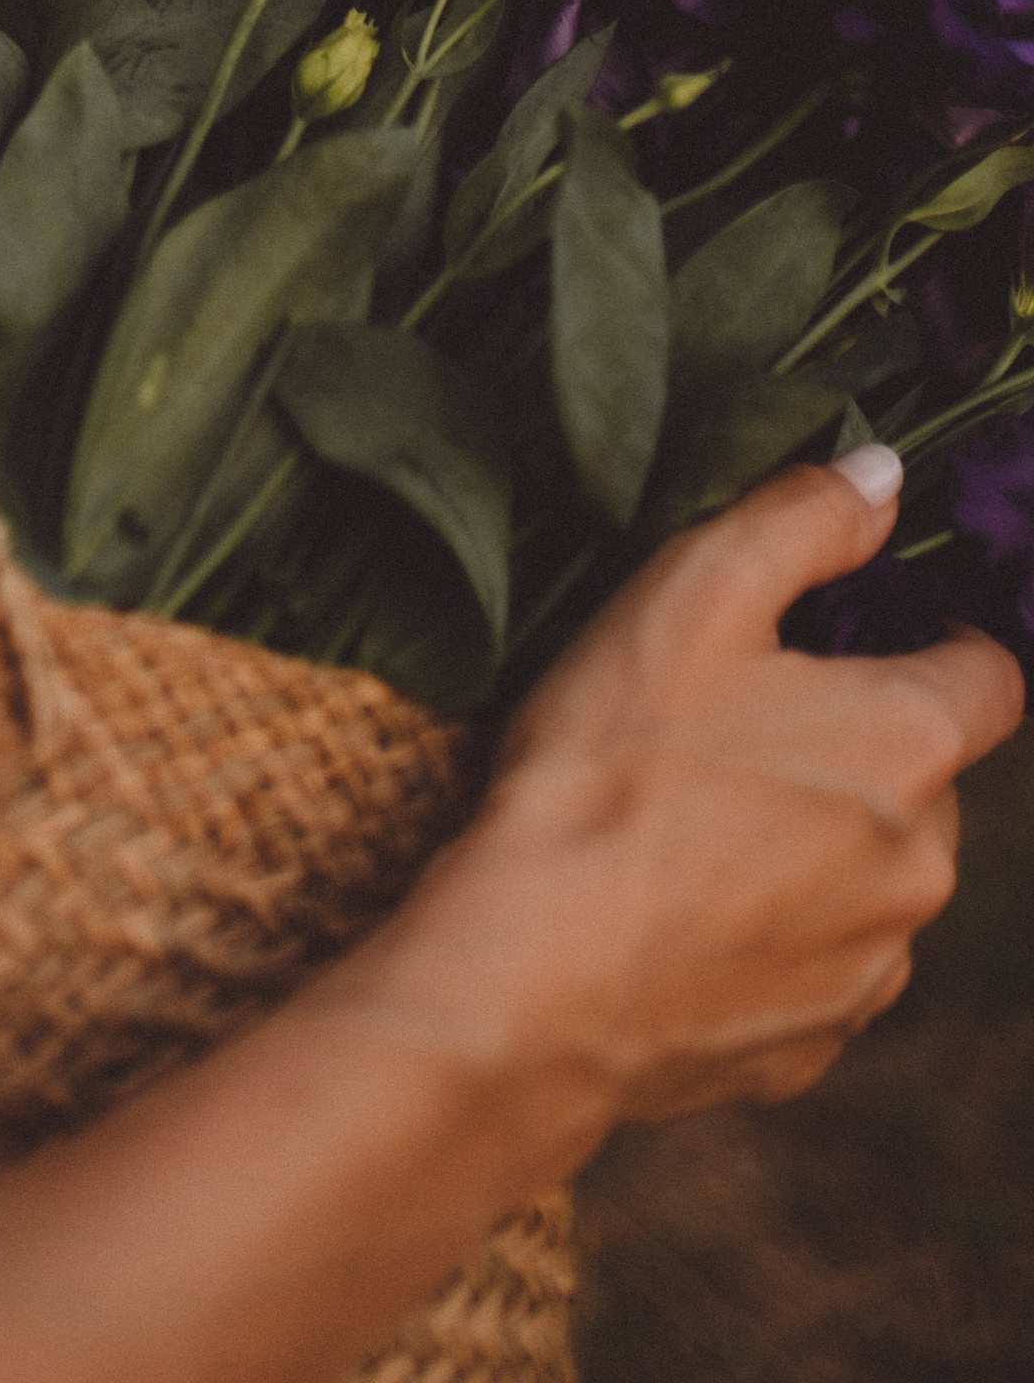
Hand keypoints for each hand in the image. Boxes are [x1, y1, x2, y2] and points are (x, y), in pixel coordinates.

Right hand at [339, 456, 1021, 1171]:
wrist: (534, 975)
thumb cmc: (611, 769)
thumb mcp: (693, 594)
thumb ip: (804, 520)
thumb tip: (883, 475)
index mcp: (910, 742)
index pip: (992, 674)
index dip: (938, 639)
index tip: (866, 632)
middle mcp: (924, 866)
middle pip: (921, 780)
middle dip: (851, 747)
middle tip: (732, 725)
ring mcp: (873, 968)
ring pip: (871, 879)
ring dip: (813, 846)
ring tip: (687, 825)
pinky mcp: (814, 1047)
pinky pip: (816, 968)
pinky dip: (766, 936)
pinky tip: (674, 911)